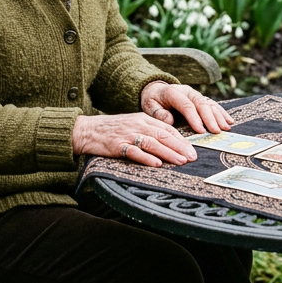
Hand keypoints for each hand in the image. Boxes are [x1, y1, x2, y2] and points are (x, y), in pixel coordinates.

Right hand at [71, 112, 197, 166]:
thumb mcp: (134, 124)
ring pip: (152, 143)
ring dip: (168, 153)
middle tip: (193, 157)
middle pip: (163, 135)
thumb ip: (150, 130)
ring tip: (181, 162)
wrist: (88, 130)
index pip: (167, 128)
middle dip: (180, 147)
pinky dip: (146, 158)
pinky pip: (134, 151)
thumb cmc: (113, 129)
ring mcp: (128, 134)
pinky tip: (156, 164)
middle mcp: (138, 124)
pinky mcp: (117, 145)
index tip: (193, 150)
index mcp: (144, 118)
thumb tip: (170, 142)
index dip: (181, 139)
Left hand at [140, 81, 233, 134]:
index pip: (186, 105)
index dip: (194, 118)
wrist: (157, 90)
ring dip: (218, 116)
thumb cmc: (153, 101)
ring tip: (225, 128)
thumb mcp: (149, 106)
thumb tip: (170, 120)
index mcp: (173, 92)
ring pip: (209, 103)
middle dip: (210, 118)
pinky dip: (222, 113)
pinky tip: (229, 121)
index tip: (200, 131)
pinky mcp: (200, 98)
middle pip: (201, 103)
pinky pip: (213, 104)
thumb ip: (158, 113)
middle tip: (216, 132)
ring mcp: (195, 94)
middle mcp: (187, 91)